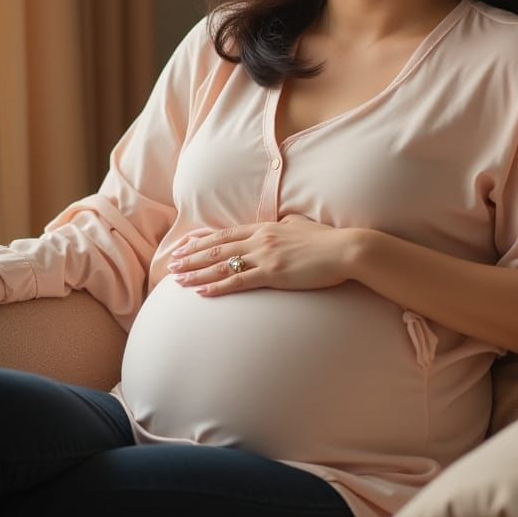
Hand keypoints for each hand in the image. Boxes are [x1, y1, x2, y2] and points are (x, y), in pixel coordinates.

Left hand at [167, 215, 355, 296]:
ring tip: (178, 280)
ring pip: (222, 265)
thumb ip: (285, 225)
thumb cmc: (327, 240)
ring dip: (198, 273)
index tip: (185, 246)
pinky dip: (217, 286)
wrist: (345, 250)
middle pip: (217, 248)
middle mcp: (260, 239)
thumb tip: (280, 224)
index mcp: (266, 227)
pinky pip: (238, 281)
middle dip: (192, 257)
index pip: (226, 234)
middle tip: (172, 265)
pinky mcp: (273, 273)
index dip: (203, 241)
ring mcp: (265, 256)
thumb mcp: (301, 226)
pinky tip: (202, 292)